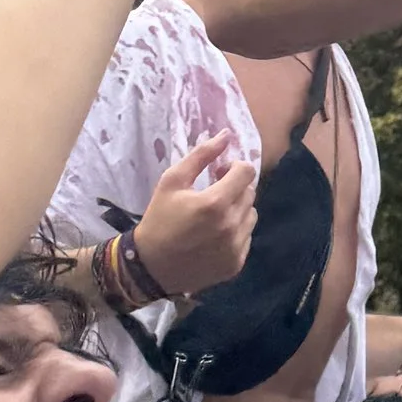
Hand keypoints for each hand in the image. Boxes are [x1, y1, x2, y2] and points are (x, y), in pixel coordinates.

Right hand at [133, 134, 258, 299]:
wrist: (150, 267)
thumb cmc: (159, 219)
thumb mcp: (172, 181)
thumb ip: (201, 155)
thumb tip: (226, 134)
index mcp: (215, 203)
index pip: (246, 172)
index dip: (234, 168)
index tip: (219, 173)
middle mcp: (230, 225)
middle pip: (250, 192)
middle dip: (235, 187)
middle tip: (213, 192)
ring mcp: (235, 247)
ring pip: (251, 214)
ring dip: (237, 209)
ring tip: (214, 215)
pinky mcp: (236, 263)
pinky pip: (247, 237)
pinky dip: (236, 231)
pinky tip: (214, 235)